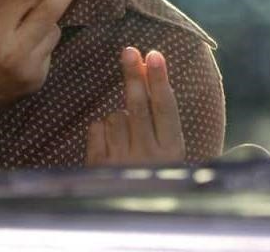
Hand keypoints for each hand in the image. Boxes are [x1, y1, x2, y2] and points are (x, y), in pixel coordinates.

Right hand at [0, 0, 92, 117]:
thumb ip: (6, 0)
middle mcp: (14, 51)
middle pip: (50, 13)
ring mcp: (29, 68)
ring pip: (54, 31)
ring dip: (47, 22)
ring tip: (25, 27)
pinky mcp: (38, 80)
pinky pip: (49, 50)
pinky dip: (41, 43)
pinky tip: (23, 50)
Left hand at [86, 47, 185, 165]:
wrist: (130, 218)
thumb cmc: (154, 176)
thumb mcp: (169, 155)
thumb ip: (163, 122)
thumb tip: (151, 72)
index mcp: (172, 152)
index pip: (166, 107)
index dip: (160, 79)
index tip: (154, 55)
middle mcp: (148, 157)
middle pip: (139, 105)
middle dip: (134, 75)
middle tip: (129, 51)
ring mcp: (121, 162)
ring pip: (115, 116)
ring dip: (118, 117)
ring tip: (126, 137)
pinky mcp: (99, 166)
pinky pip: (97, 128)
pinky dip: (101, 129)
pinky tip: (110, 144)